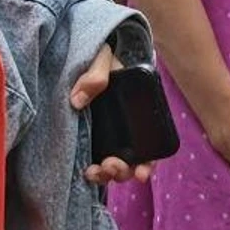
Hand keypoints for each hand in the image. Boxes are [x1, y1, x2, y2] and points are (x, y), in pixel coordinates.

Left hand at [71, 45, 154, 184]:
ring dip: (108, 175)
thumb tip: (77, 101)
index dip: (149, 162)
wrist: (83, 54)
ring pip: (113, 165)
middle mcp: (125, 128)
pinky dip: (94, 171)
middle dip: (123, 171)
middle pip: (132, 160)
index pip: (151, 142)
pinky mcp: (89, 138)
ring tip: (96, 171)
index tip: (142, 173)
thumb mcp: (102, 58)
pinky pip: (95, 160)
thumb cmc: (100, 55)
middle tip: (111, 166)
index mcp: (138, 109)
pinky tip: (85, 171)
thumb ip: (95, 74)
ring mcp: (107, 135)